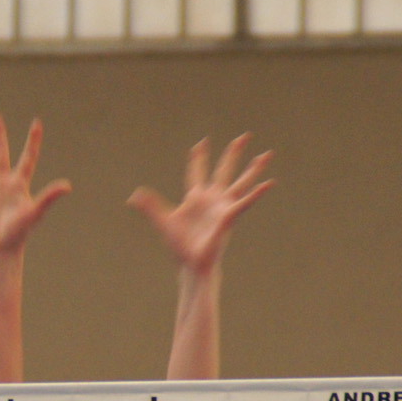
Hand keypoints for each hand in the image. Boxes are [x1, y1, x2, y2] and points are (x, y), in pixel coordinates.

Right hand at [0, 113, 70, 256]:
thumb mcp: (35, 212)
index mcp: (19, 183)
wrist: (1, 249)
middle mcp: (2, 182)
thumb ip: (49, 197)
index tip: (36, 122)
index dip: (33, 140)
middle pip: (1, 153)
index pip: (28, 157)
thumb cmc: (20, 233)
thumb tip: (67, 186)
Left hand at [128, 134, 272, 275]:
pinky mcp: (228, 216)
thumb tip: (133, 197)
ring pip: (241, 182)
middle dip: (233, 153)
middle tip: (243, 136)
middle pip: (224, 170)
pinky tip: (268, 183)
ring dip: (253, 169)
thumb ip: (150, 206)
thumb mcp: (163, 221)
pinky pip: (244, 202)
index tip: (201, 143)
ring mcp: (223, 206)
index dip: (198, 158)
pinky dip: (256, 193)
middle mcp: (212, 199)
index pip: (197, 172)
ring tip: (267, 154)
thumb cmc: (179, 246)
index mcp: (195, 197)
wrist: (190, 264)